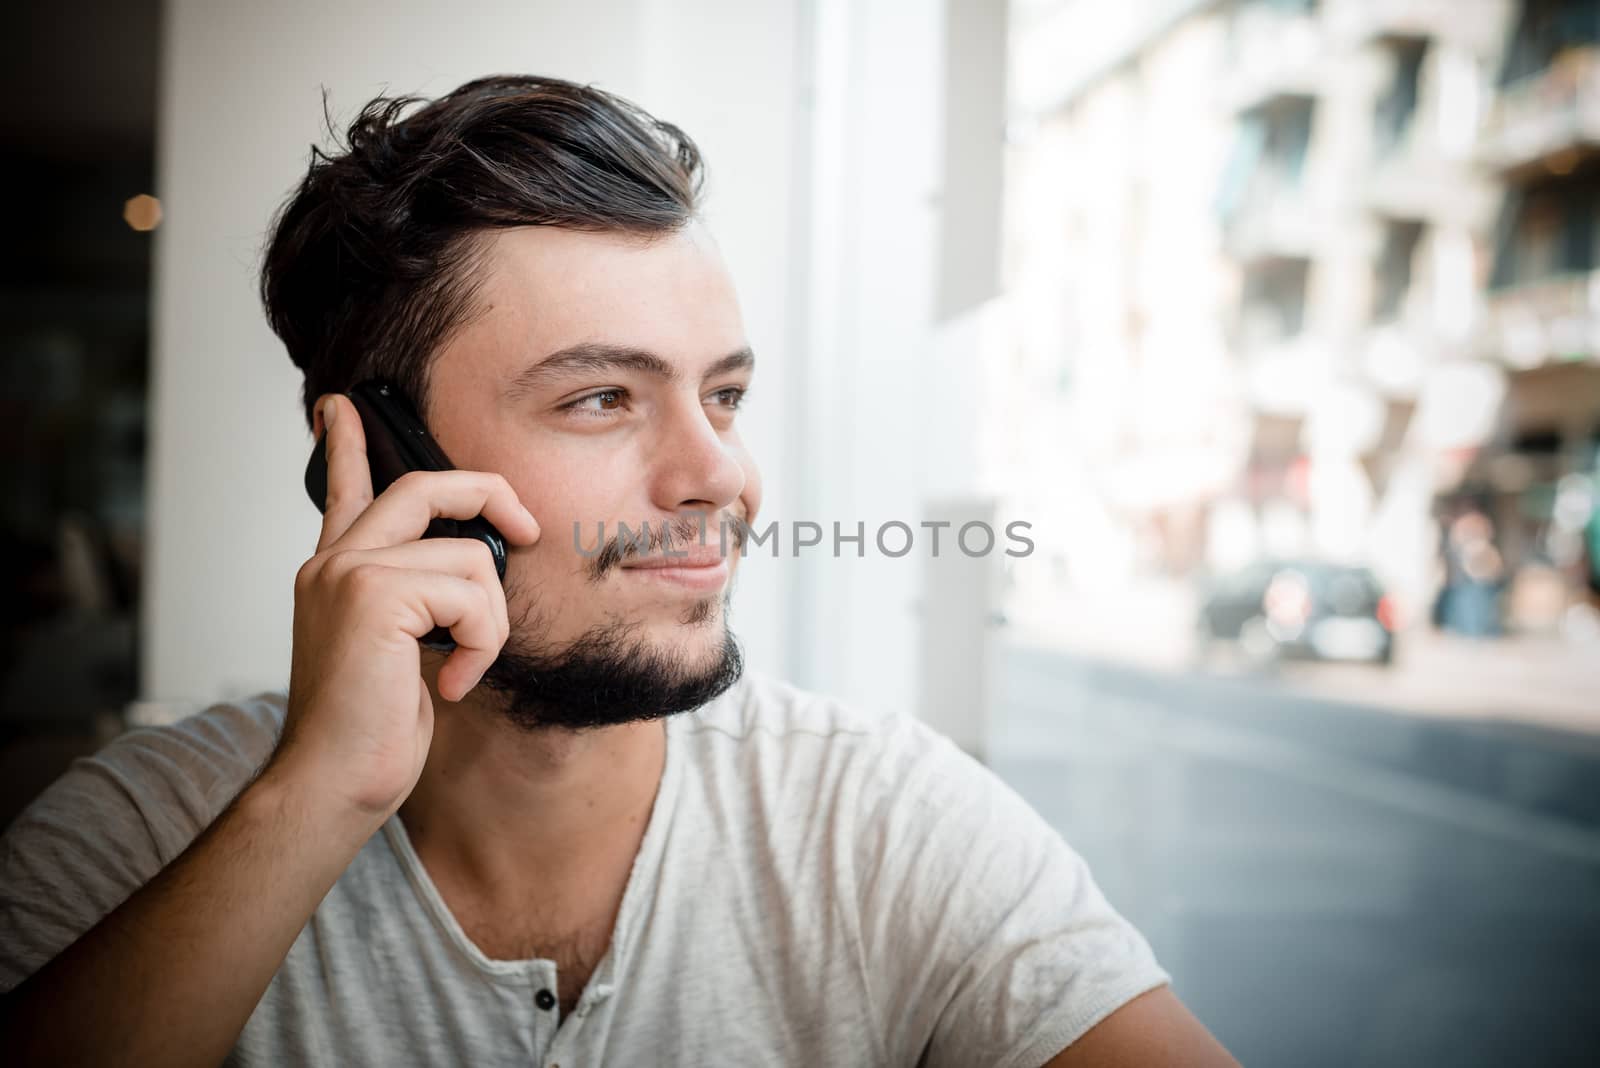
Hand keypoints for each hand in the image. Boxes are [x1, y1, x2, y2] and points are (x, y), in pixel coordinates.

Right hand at [270, 392, 540, 818]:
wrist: (333, 782)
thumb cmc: (370, 730)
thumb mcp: (400, 651)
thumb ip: (420, 600)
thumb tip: (478, 563)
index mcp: (336, 571)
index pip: (344, 490)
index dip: (345, 444)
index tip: (340, 406)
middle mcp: (335, 561)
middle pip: (425, 485)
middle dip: (490, 496)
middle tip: (527, 529)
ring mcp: (350, 572)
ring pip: (473, 558)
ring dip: (491, 623)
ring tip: (459, 669)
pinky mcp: (374, 595)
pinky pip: (473, 594)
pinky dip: (481, 644)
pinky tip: (449, 683)